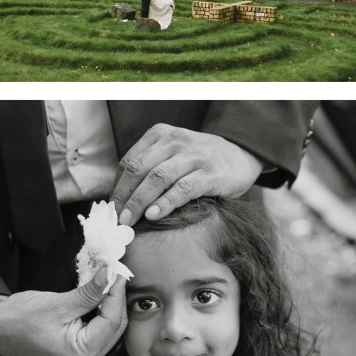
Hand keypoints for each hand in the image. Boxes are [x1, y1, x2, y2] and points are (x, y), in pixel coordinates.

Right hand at [0, 266, 127, 355]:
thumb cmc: (19, 319)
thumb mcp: (59, 303)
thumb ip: (90, 292)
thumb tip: (111, 275)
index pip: (112, 322)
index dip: (117, 294)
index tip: (118, 271)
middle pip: (114, 326)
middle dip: (115, 298)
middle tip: (115, 272)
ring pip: (108, 328)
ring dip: (109, 304)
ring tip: (108, 280)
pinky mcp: (76, 351)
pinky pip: (98, 330)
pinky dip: (100, 311)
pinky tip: (98, 294)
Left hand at [112, 124, 263, 225]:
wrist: (242, 155)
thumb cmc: (202, 160)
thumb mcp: (174, 153)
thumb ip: (152, 168)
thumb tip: (124, 200)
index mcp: (160, 135)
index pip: (129, 162)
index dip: (117, 187)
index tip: (112, 209)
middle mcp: (175, 141)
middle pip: (139, 169)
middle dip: (124, 196)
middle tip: (117, 218)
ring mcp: (193, 156)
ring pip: (157, 177)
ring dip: (139, 201)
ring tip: (130, 220)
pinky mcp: (210, 173)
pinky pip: (183, 188)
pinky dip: (166, 202)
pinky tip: (155, 215)